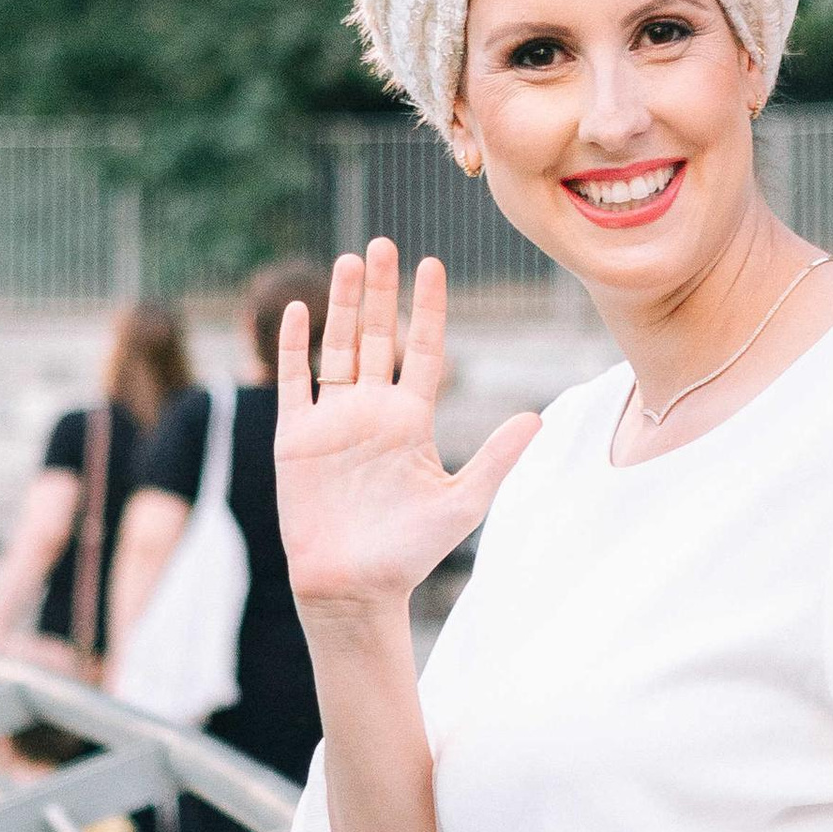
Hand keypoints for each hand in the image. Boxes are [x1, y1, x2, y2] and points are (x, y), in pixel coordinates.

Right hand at [274, 243, 537, 613]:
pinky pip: (294, 381)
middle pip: (377, 336)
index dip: (427, 309)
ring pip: (337, 348)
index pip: (423, 350)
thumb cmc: (408, 553)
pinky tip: (299, 310)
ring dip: (341, 305)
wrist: (352, 588)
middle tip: (383, 243)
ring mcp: (333, 421)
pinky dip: (294, 346)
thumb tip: (538, 417)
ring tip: (348, 261)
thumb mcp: (462, 502)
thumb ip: (495, 457)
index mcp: (412, 420)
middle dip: (380, 291)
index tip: (433, 266)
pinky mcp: (296, 438)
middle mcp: (372, 411)